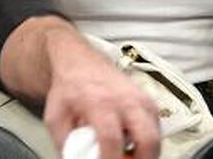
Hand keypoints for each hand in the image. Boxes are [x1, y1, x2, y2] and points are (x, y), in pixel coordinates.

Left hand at [42, 30, 159, 158]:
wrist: (81, 63)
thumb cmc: (69, 89)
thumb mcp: (56, 117)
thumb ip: (67, 143)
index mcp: (99, 103)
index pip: (111, 138)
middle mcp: (125, 99)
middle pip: (147, 138)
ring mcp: (141, 99)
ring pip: (157, 135)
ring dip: (146, 152)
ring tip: (128, 155)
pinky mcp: (149, 101)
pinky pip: (156, 128)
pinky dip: (147, 141)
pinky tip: (131, 143)